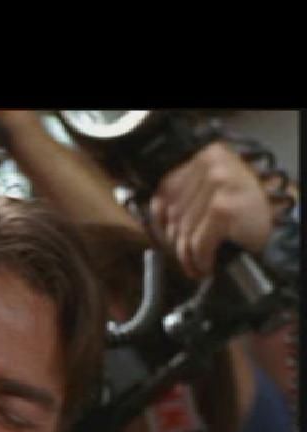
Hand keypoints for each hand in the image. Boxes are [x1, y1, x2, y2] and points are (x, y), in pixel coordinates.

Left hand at [150, 142, 273, 278]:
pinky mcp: (224, 209)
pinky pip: (197, 244)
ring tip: (197, 265)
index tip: (167, 236)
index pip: (166, 190)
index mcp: (207, 157)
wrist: (286, 228)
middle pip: (173, 214)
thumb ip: (186, 196)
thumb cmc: (247, 214)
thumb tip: (154, 217)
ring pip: (183, 231)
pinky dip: (200, 260)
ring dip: (187, 257)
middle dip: (177, 242)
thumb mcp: (214, 194)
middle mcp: (212, 166)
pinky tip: (207, 266)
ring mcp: (219, 186)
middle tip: (186, 256)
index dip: (161, 220)